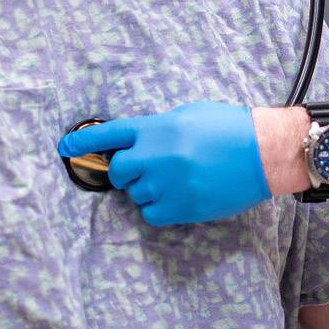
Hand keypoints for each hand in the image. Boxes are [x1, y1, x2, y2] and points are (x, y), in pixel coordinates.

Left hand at [57, 102, 270, 225]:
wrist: (264, 152)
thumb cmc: (230, 127)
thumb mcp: (189, 115)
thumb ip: (159, 127)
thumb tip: (137, 141)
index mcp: (158, 128)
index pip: (110, 134)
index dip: (83, 141)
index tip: (64, 148)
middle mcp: (157, 155)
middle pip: (118, 170)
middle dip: (125, 171)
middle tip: (144, 168)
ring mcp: (169, 183)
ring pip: (136, 194)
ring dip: (148, 188)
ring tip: (177, 179)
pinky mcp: (182, 207)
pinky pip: (152, 214)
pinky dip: (159, 208)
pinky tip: (179, 196)